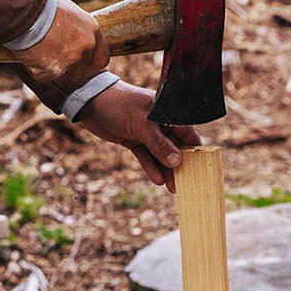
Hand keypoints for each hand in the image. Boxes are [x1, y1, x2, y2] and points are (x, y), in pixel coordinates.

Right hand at [18, 0, 109, 87]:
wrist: (25, 9)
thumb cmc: (42, 6)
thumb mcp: (69, 14)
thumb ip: (77, 31)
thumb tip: (73, 40)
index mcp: (93, 31)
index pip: (101, 58)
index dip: (89, 62)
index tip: (79, 62)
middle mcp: (87, 48)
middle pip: (82, 71)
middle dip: (69, 68)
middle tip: (52, 58)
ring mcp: (71, 61)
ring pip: (62, 74)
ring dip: (50, 66)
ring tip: (36, 48)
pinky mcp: (53, 71)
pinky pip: (43, 76)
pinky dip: (34, 68)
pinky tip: (29, 52)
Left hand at [76, 79, 202, 191]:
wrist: (90, 102)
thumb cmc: (119, 104)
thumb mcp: (142, 124)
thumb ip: (159, 144)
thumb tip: (177, 161)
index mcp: (167, 112)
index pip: (187, 133)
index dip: (194, 150)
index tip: (200, 168)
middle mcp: (160, 122)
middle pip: (175, 146)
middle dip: (180, 165)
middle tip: (185, 184)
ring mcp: (146, 132)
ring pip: (160, 154)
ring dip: (166, 170)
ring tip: (173, 188)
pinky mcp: (134, 139)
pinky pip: (146, 156)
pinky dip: (151, 166)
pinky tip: (158, 179)